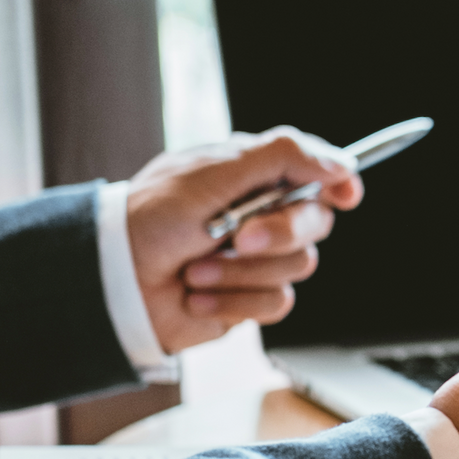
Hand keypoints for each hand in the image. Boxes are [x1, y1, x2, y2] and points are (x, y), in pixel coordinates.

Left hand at [127, 127, 363, 353]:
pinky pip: (277, 303)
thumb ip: (282, 156)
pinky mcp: (250, 299)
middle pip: (316, 222)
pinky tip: (198, 295)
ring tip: (196, 270)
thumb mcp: (216, 172)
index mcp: (253, 175)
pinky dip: (234, 301)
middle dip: (279, 233)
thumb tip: (341, 164)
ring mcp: (257, 259)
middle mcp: (261, 214)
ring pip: (298, 266)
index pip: (316, 173)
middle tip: (238, 237)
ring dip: (242, 271)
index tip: (345, 195)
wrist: (113, 280)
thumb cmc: (152, 218)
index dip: (338, 183)